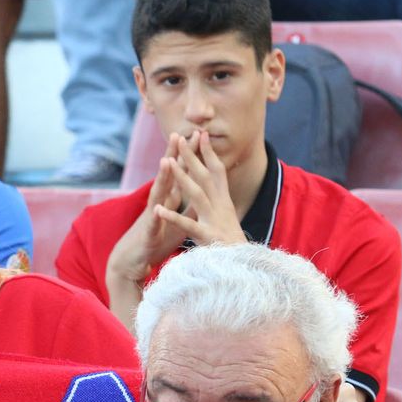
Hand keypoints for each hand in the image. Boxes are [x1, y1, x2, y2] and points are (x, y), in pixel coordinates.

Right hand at [105, 134, 189, 289]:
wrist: (132, 262)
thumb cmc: (156, 240)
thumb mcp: (178, 220)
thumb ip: (190, 206)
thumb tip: (206, 192)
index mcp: (168, 200)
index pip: (180, 174)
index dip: (189, 156)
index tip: (198, 137)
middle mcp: (158, 204)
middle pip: (167, 177)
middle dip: (173, 156)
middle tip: (178, 134)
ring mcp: (151, 217)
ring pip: (157, 194)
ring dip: (161, 179)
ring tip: (166, 161)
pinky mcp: (148, 235)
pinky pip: (152, 225)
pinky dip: (154, 216)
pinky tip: (155, 209)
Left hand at [151, 132, 248, 247]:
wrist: (242, 268)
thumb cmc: (232, 245)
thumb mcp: (227, 219)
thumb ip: (220, 202)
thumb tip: (217, 187)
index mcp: (224, 202)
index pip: (217, 172)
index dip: (209, 153)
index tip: (200, 133)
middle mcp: (221, 207)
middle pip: (206, 177)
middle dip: (193, 157)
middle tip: (180, 137)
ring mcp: (215, 221)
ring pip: (197, 195)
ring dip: (182, 177)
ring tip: (168, 162)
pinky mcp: (208, 237)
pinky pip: (188, 225)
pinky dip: (173, 217)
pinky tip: (158, 210)